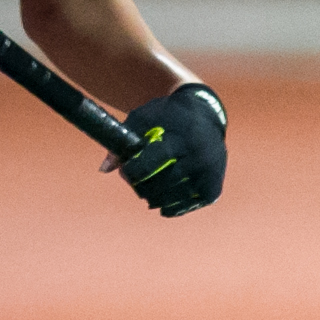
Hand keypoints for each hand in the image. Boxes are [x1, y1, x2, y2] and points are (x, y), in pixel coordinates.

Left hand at [114, 84, 227, 216]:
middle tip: (135, 184)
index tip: (126, 171)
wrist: (206, 112)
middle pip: (163, 183)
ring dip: (157, 199)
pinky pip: (190, 205)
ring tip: (148, 195)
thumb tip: (104, 169)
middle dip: (143, 187)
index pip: (153, 161)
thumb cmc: (168, 115)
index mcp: (181, 137)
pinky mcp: (215, 185)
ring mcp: (210, 172)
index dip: (134, 171)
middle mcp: (199, 155)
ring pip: (175, 198)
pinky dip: (175, 207)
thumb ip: (124, 140)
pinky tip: (164, 204)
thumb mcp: (144, 117)